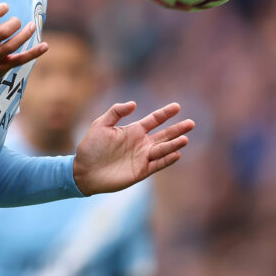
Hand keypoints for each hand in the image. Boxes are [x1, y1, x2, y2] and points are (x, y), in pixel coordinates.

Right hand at [0, 1, 47, 90]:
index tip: (6, 7)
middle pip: (1, 33)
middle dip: (13, 24)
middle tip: (17, 21)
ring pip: (12, 46)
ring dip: (25, 35)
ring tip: (32, 26)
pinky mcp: (1, 68)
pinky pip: (19, 60)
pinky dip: (34, 53)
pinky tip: (45, 46)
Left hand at [72, 102, 194, 194]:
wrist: (84, 170)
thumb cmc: (90, 147)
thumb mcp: (101, 124)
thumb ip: (116, 112)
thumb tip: (134, 103)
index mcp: (133, 130)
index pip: (154, 120)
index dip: (165, 113)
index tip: (177, 106)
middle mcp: (141, 143)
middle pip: (164, 134)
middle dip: (177, 129)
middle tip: (191, 123)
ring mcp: (142, 157)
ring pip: (163, 149)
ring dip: (174, 144)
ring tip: (185, 138)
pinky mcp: (141, 171)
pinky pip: (157, 165)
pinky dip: (166, 160)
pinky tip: (176, 154)